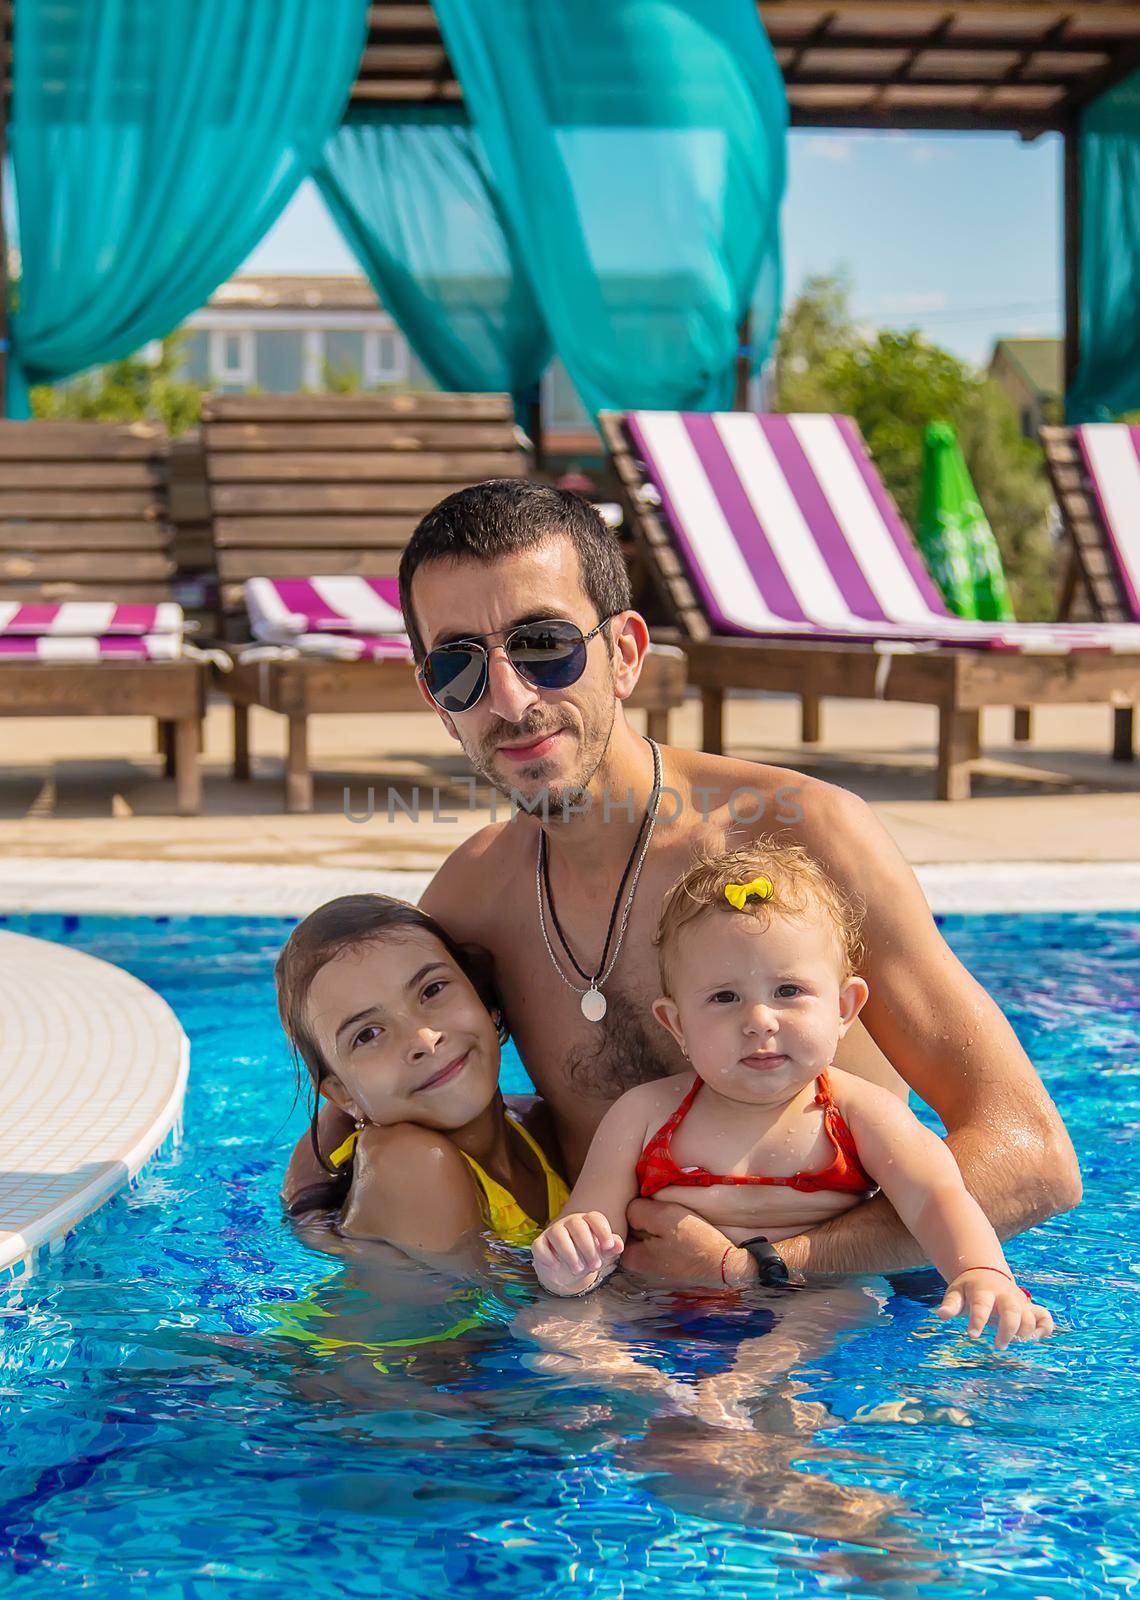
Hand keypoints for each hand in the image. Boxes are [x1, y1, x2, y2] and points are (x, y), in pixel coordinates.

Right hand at [532, 1211, 622, 1295]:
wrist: (566, 1269)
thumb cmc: (587, 1255)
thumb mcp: (601, 1252)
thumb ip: (611, 1247)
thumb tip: (618, 1245)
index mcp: (587, 1221)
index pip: (594, 1217)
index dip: (602, 1230)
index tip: (608, 1246)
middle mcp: (569, 1223)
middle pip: (577, 1225)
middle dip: (587, 1247)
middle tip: (595, 1266)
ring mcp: (553, 1232)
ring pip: (558, 1234)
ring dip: (569, 1253)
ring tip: (578, 1270)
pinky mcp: (540, 1243)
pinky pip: (539, 1245)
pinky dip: (547, 1256)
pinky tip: (556, 1266)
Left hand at [623, 1199, 749, 1286]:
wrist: (727, 1266)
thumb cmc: (695, 1241)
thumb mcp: (664, 1217)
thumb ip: (638, 1210)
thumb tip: (629, 1207)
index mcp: (630, 1257)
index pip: (623, 1221)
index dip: (639, 1209)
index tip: (655, 1208)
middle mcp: (638, 1267)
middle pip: (634, 1229)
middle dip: (647, 1219)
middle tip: (668, 1215)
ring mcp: (653, 1268)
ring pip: (649, 1235)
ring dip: (661, 1225)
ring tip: (679, 1225)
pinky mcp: (669, 1267)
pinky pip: (662, 1243)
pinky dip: (670, 1236)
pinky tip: (684, 1235)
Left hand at [937, 1268, 1054, 1349]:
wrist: (986, 1273)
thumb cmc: (969, 1289)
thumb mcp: (956, 1292)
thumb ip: (950, 1304)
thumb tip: (941, 1315)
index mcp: (984, 1291)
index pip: (982, 1305)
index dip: (977, 1320)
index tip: (972, 1335)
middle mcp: (1004, 1295)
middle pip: (1012, 1310)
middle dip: (1008, 1329)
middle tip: (999, 1345)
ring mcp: (1019, 1301)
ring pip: (1029, 1316)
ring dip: (1025, 1332)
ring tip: (1016, 1343)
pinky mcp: (1030, 1308)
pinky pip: (1045, 1317)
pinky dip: (1045, 1328)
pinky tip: (1037, 1338)